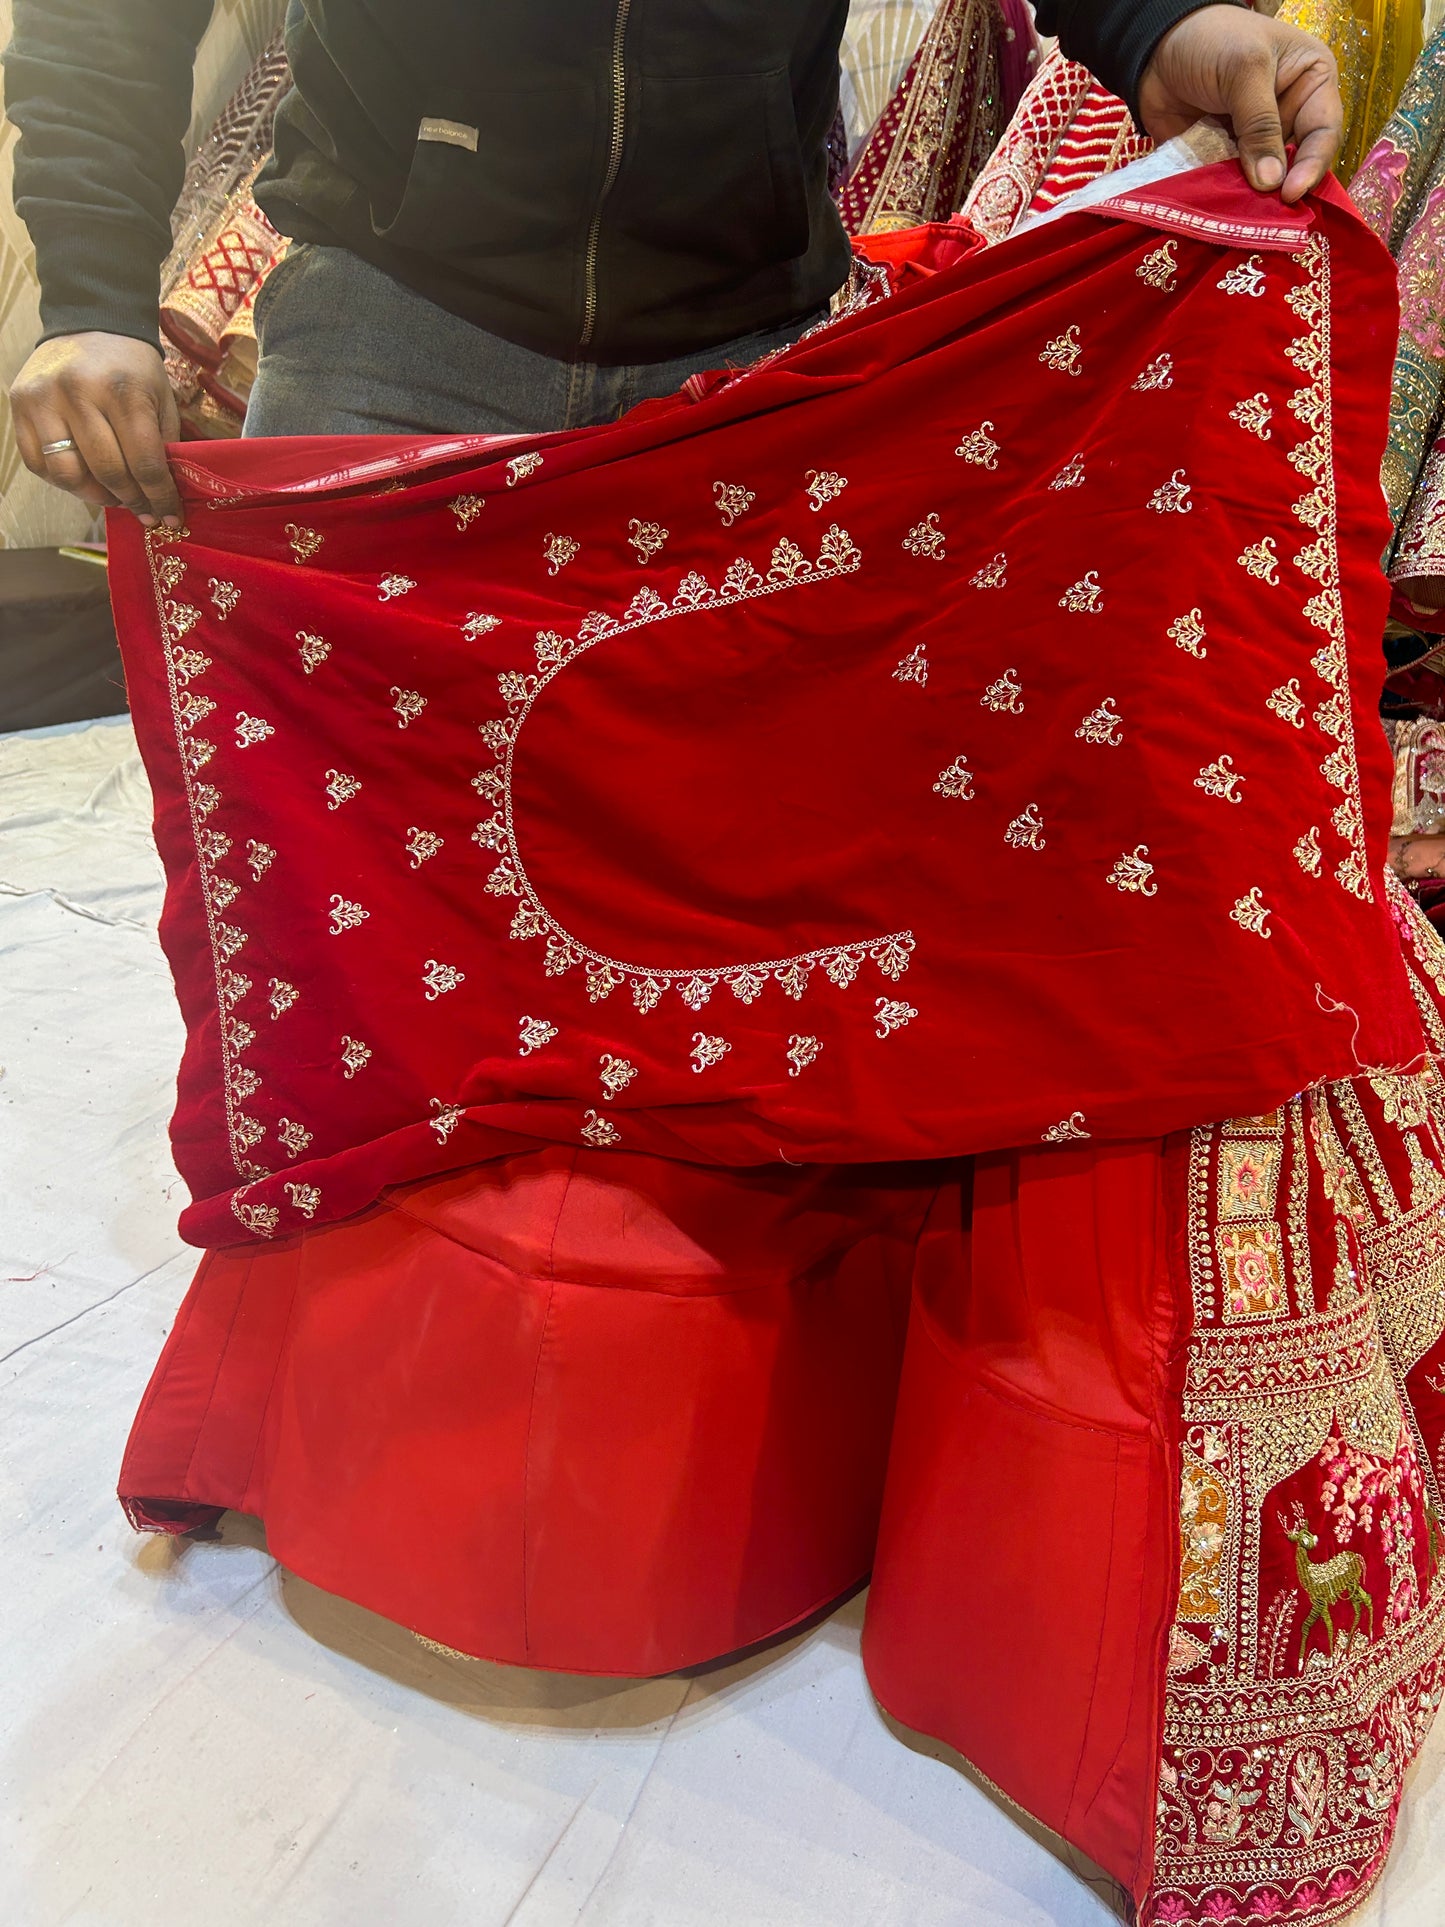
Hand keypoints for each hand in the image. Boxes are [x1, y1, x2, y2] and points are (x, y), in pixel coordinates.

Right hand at [9, 331, 183, 526]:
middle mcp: (78, 393)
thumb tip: (162, 497)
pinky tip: (83, 475)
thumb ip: (162, 445)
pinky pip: (38, 463)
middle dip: (130, 499)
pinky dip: (63, 480)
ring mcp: (44, 399)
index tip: (169, 518)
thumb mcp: (160, 398)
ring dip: (94, 495)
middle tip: (143, 508)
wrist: (90, 322)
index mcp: (122, 390)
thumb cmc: (132, 368)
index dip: (159, 497)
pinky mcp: (20, 405)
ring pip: (67, 474)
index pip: (144, 462)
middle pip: (107, 472)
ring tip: (112, 493)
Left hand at [1138, 4, 1343, 203]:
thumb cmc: (1212, 39)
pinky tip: (1220, 215)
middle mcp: (1288, 116)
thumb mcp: (1244, 69)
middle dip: (1281, 190)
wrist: (1155, 48)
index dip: (1312, 165)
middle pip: (1296, 164)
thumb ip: (1259, 123)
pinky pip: (1230, 187)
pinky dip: (1225, 201)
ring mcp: (1256, 142)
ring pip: (1262, 182)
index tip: (1290, 192)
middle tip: (1268, 217)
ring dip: (1252, 201)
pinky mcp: (1225, 160)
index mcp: (1309, 83)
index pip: (1324, 131)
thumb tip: (1271, 181)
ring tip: (1243, 220)